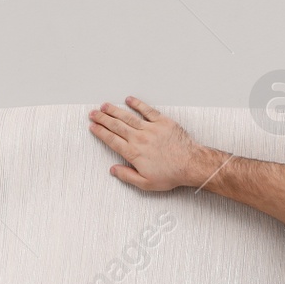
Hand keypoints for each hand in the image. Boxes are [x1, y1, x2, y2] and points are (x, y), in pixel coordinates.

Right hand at [88, 97, 210, 190]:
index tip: (93, 127)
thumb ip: (127, 176)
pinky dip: (137, 104)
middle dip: (102, 119)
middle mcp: (139, 138)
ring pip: (128, 116)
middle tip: (93, 114)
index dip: (100, 132)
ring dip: (115, 110)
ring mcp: (151, 128)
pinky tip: (129, 100)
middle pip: (116, 126)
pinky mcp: (163, 122)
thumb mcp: (145, 183)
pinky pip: (147, 110)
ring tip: (105, 106)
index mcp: (133, 153)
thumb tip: (114, 170)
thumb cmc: (171, 174)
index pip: (112, 140)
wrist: (190, 164)